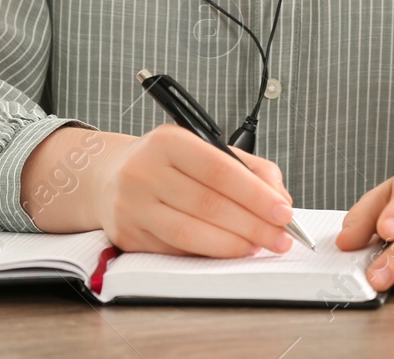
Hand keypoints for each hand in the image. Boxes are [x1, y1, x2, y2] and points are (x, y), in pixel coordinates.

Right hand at [88, 124, 298, 257]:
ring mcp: (132, 206)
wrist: (109, 176)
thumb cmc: (165, 162)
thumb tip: (280, 198)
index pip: (220, 170)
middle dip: (253, 225)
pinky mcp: (127, 235)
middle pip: (208, 204)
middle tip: (281, 237)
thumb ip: (248, 168)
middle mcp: (144, 171)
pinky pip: (176, 250)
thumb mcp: (203, 148)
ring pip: (190, 233)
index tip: (283, 211)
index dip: (256, 194)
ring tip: (259, 246)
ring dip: (232, 245)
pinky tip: (229, 251)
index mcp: (168, 141)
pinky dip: (208, 253)